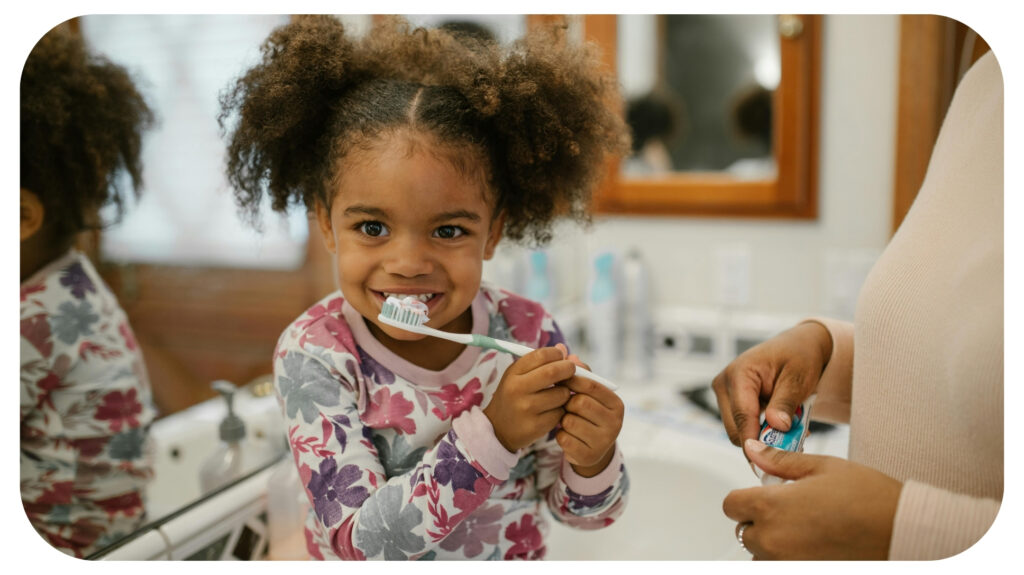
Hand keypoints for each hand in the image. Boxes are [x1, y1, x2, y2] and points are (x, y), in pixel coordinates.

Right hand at [483, 346, 573, 451]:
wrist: (498, 429)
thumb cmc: (513, 396)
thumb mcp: (518, 376)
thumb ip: (540, 362)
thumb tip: (563, 348)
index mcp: (513, 373)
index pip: (541, 355)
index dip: (557, 354)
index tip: (561, 357)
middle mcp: (517, 389)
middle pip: (553, 372)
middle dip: (568, 369)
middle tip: (571, 370)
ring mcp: (526, 409)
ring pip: (561, 394)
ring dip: (565, 393)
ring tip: (557, 394)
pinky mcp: (536, 426)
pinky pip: (560, 413)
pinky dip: (561, 410)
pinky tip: (552, 410)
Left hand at [556, 346, 623, 476]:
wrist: (592, 450)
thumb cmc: (588, 414)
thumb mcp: (588, 394)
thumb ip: (579, 373)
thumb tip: (567, 352)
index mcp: (616, 404)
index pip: (591, 385)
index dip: (571, 379)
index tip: (558, 378)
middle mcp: (615, 423)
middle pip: (579, 403)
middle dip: (567, 402)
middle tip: (564, 404)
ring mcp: (603, 441)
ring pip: (570, 421)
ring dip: (562, 419)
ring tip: (566, 420)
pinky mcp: (589, 455)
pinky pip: (564, 438)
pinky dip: (560, 435)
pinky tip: (566, 435)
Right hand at [711, 322, 832, 446]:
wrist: (797, 346)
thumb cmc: (798, 356)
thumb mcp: (798, 378)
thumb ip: (785, 403)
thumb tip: (776, 426)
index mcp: (739, 373)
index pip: (742, 416)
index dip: (755, 441)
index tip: (770, 460)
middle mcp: (725, 383)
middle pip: (735, 429)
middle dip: (762, 440)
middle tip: (793, 443)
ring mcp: (726, 393)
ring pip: (738, 431)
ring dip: (763, 436)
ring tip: (791, 431)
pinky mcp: (731, 402)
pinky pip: (743, 426)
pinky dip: (762, 431)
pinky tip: (782, 426)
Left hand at [723, 439, 901, 559]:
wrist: (903, 532)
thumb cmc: (868, 498)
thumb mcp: (822, 467)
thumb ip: (779, 461)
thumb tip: (752, 449)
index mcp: (771, 507)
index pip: (731, 505)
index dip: (745, 498)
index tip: (762, 495)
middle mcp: (773, 540)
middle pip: (744, 531)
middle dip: (760, 520)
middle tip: (791, 511)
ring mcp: (787, 563)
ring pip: (760, 555)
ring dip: (772, 544)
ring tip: (804, 531)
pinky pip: (780, 567)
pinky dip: (788, 559)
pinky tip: (811, 546)